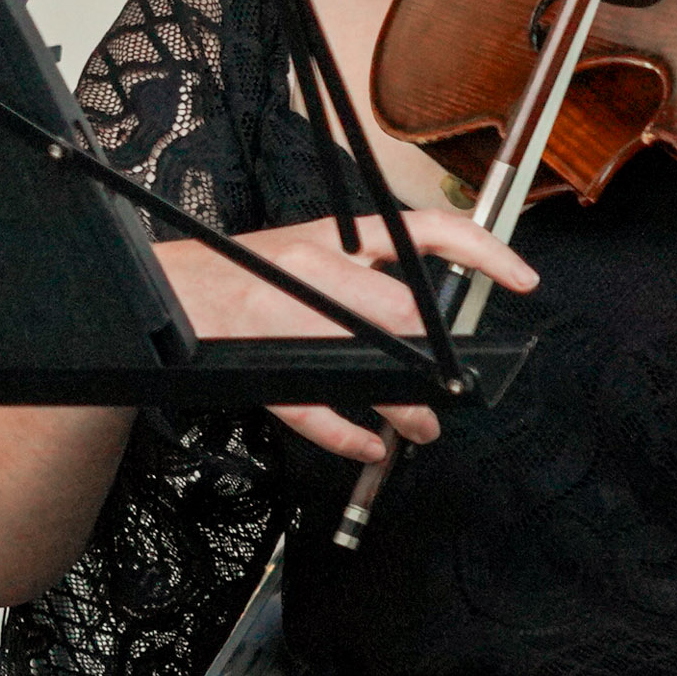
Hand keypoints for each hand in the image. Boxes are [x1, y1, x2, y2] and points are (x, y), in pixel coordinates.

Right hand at [157, 205, 538, 460]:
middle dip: (437, 361)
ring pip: (368, 364)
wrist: (154, 293)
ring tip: (418, 429)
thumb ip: (357, 277)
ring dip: (405, 410)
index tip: (522, 279)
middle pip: (402, 313)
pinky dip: (348, 436)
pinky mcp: (258, 365)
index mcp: (327, 237)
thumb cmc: (228, 275)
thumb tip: (422, 321)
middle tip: (451, 386)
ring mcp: (282, 318)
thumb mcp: (297, 254)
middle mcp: (309, 269)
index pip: (422, 229)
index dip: (482, 251)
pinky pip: (315, 407)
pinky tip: (366, 446)